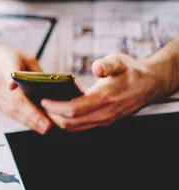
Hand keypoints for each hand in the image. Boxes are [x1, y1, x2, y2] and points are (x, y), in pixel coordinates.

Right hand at [0, 42, 51, 133]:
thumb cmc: (7, 58)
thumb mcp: (24, 58)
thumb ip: (36, 73)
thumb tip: (52, 92)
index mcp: (5, 64)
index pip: (7, 71)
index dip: (10, 79)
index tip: (12, 85)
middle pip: (14, 99)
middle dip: (31, 114)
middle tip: (46, 124)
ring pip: (12, 111)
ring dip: (29, 121)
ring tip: (44, 128)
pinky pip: (10, 113)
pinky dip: (23, 120)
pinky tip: (35, 125)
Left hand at [41, 53, 166, 131]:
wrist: (150, 84)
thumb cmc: (132, 71)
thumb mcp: (120, 61)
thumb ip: (107, 64)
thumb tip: (97, 68)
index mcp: (106, 97)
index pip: (75, 108)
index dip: (56, 107)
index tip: (43, 100)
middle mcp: (105, 113)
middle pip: (71, 123)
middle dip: (52, 116)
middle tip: (38, 106)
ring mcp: (105, 120)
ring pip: (76, 128)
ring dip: (58, 121)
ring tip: (45, 110)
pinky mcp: (104, 121)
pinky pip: (82, 127)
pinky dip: (67, 122)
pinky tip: (58, 113)